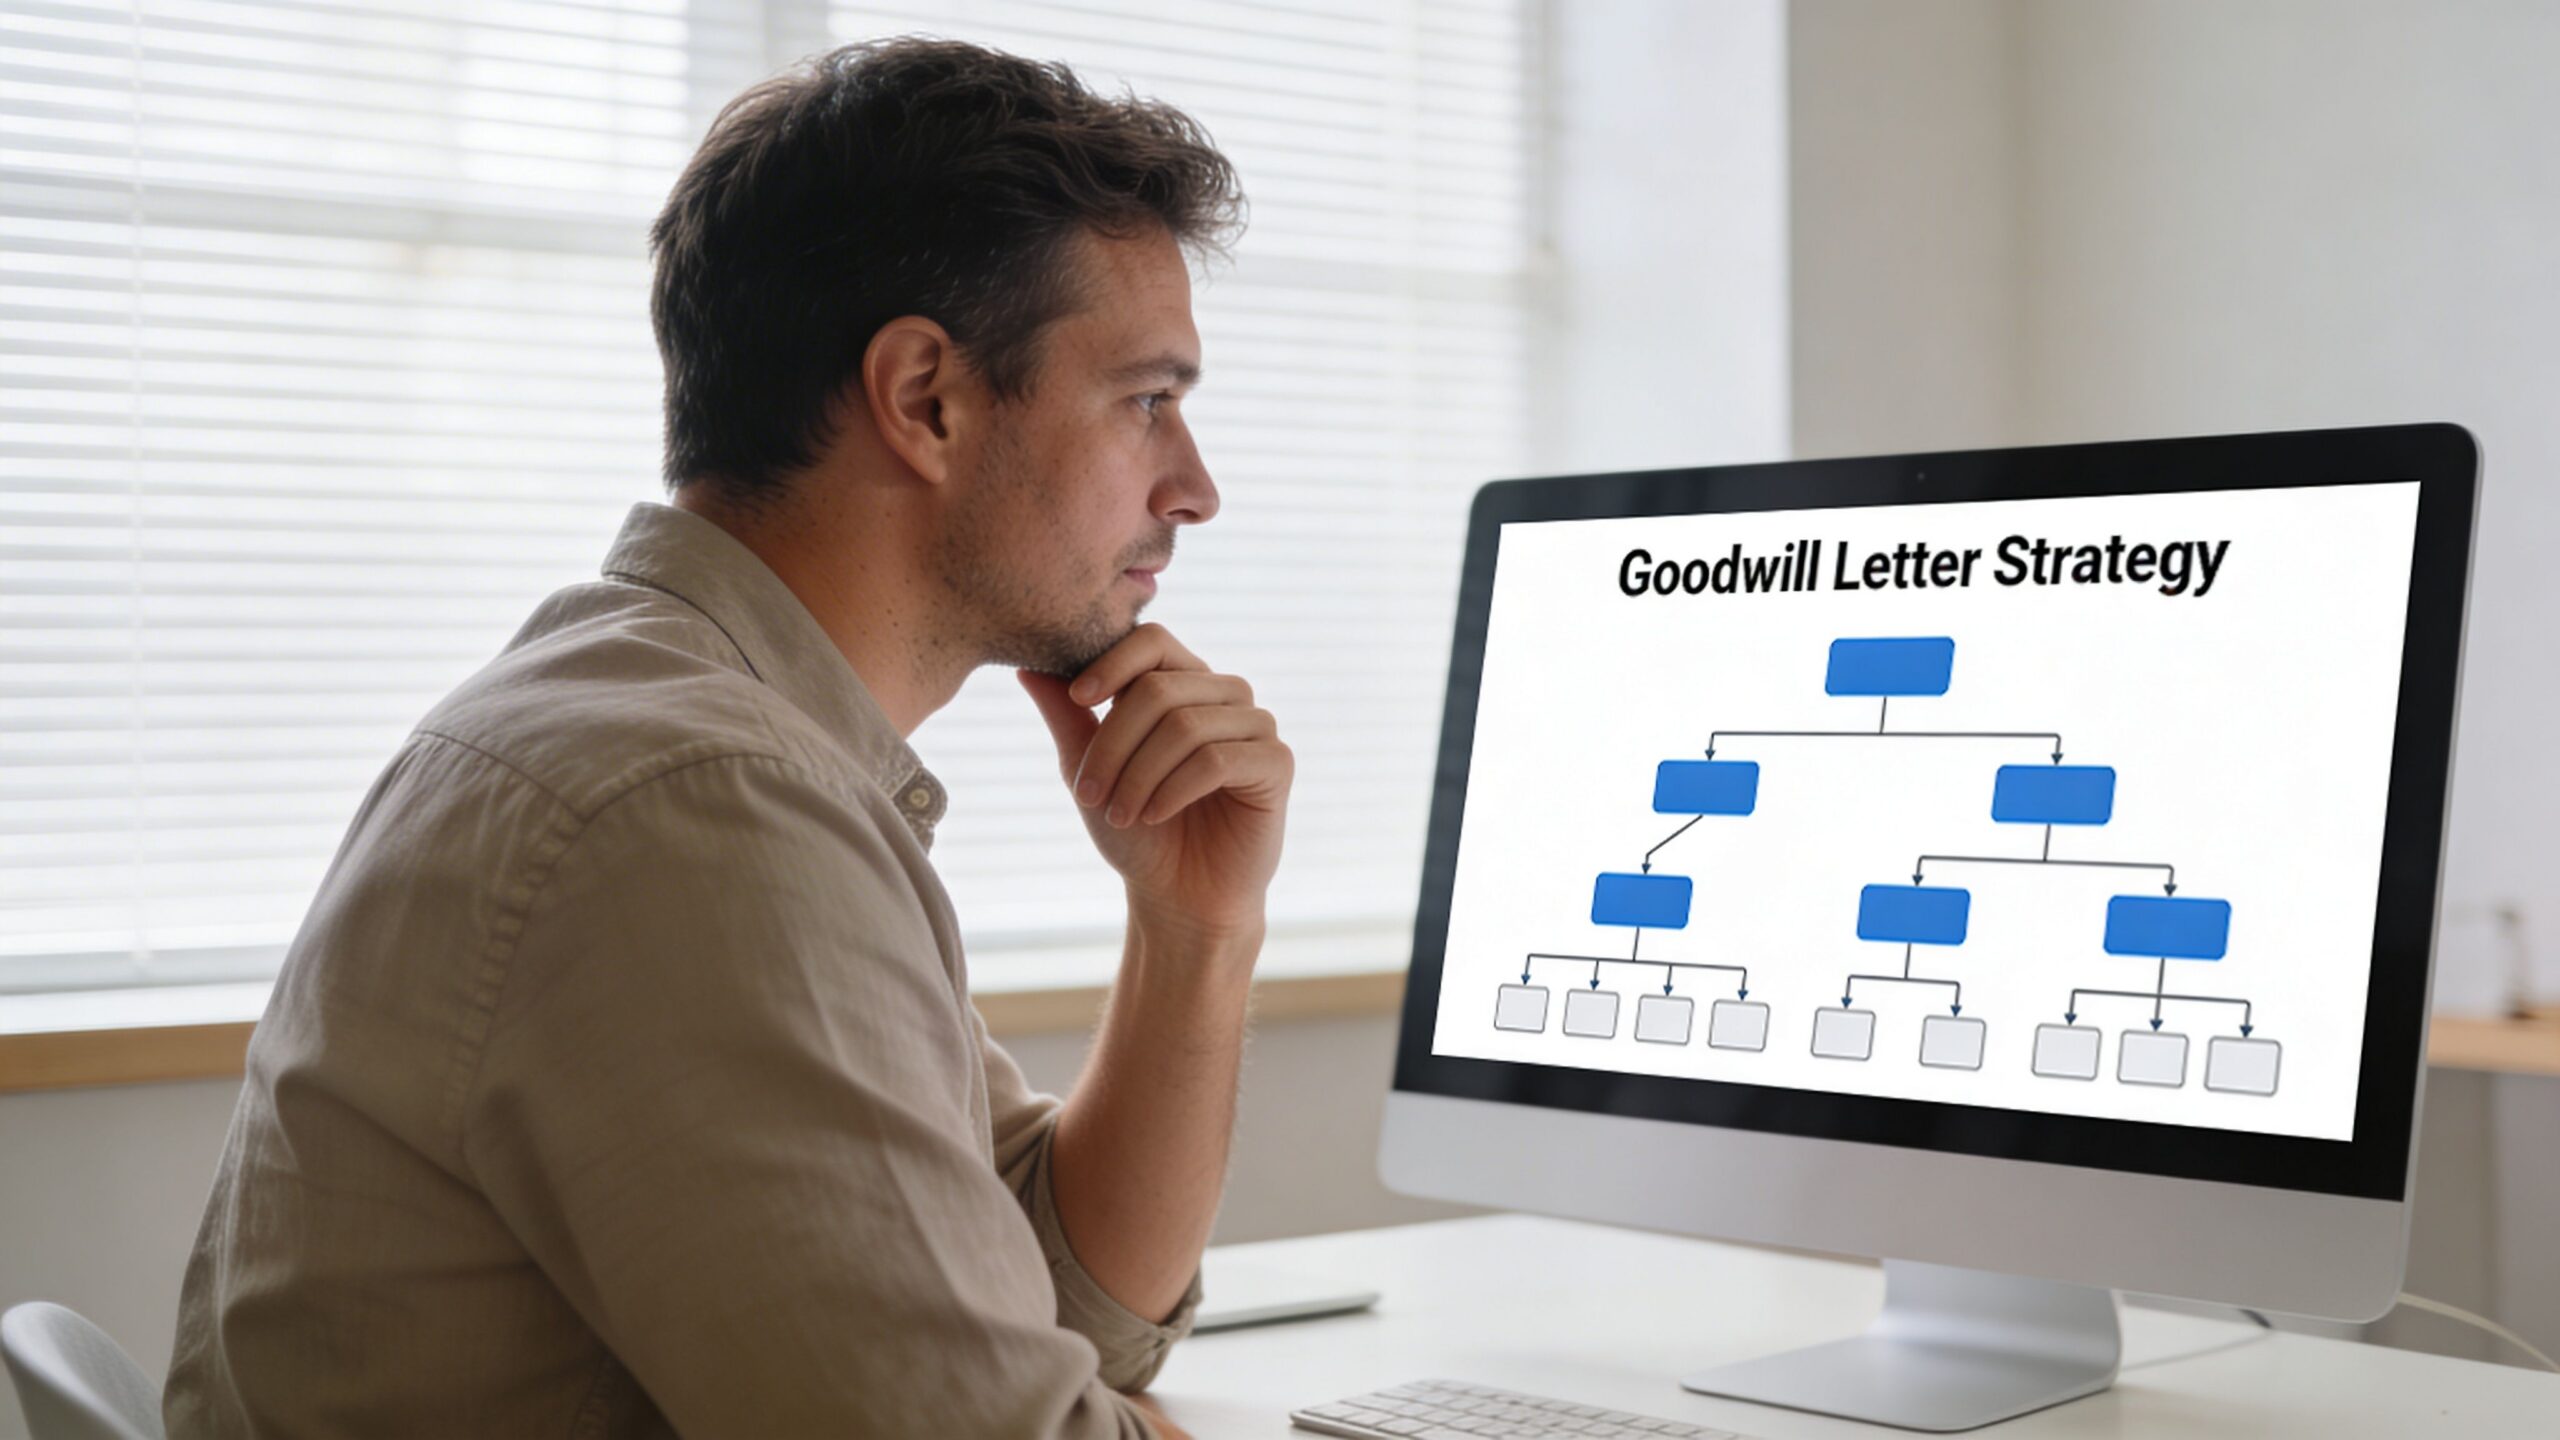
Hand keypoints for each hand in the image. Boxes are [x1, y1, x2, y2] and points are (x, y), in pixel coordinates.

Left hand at [1019, 624, 1290, 938]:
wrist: (1178, 895)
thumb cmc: (1136, 830)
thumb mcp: (1090, 770)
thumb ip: (1066, 717)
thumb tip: (1025, 669)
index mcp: (1183, 683)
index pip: (1153, 641)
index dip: (1112, 663)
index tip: (1078, 700)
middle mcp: (1224, 695)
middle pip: (1159, 687)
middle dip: (1113, 744)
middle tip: (1090, 793)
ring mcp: (1256, 725)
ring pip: (1185, 725)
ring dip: (1139, 775)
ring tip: (1121, 813)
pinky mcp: (1277, 763)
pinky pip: (1217, 760)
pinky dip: (1174, 790)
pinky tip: (1154, 815)